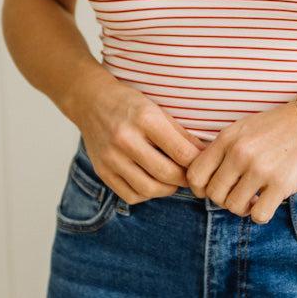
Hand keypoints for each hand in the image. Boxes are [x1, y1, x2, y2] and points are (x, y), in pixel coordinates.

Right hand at [74, 73, 207, 204]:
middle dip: (184, 179)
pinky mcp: (102, 172)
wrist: (92, 102)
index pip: (180, 151)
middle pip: (166, 173)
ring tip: (173, 180)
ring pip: (149, 189)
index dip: (196, 163)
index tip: (203, 164)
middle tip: (191, 176)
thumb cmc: (130, 104)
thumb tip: (204, 154)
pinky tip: (152, 182)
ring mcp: (112, 158)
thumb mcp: (158, 110)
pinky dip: (146, 194)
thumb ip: (181, 134)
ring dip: (167, 190)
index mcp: (145, 119)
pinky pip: (130, 195)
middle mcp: (126, 139)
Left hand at [186, 99, 296, 223]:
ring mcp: (260, 169)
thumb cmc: (276, 126)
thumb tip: (199, 180)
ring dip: (243, 207)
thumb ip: (221, 150)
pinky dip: (260, 214)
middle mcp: (240, 153)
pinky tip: (267, 201)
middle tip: (239, 192)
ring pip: (234, 207)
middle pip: (214, 194)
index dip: (200, 188)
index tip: (214, 188)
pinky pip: (258, 215)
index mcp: (227, 138)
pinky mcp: (281, 184)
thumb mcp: (242, 128)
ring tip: (254, 196)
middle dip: (224, 199)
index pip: (195, 174)